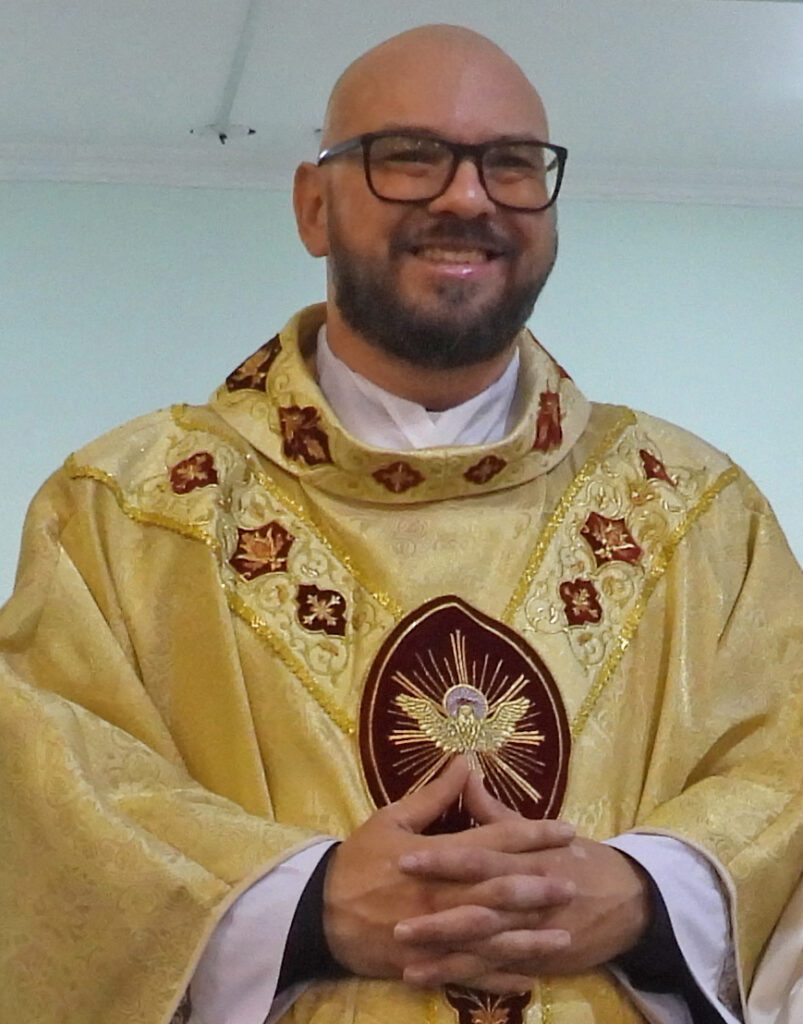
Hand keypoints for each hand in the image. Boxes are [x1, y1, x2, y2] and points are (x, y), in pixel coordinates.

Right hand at [323, 759, 574, 982]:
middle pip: (501, 890)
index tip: (565, 830)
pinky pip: (470, 973)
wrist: (320, 913)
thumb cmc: (358, 860)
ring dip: (529, 935)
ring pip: (492, 936)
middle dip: (540, 885)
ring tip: (563, 934)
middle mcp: (444, 896)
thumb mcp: (392, 819)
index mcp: (437, 856)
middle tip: (574, 881)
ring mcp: (437, 934)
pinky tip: (528, 978)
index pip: (495, 841)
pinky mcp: (428, 962)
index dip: (533, 835)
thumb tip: (466, 762)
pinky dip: (499, 977)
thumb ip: (435, 795)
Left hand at [395, 773, 651, 990]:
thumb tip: (465, 773)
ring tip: (405, 954)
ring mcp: (533, 934)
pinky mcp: (537, 961)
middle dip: (438, 916)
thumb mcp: (540, 832)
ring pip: (484, 946)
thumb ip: (496, 812)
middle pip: (478, 907)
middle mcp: (528, 898)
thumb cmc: (577, 858)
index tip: (404, 859)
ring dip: (445, 952)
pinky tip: (430, 978)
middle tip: (395, 918)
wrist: (630, 900)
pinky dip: (465, 976)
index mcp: (526, 859)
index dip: (443, 860)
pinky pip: (496, 971)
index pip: (480, 857)